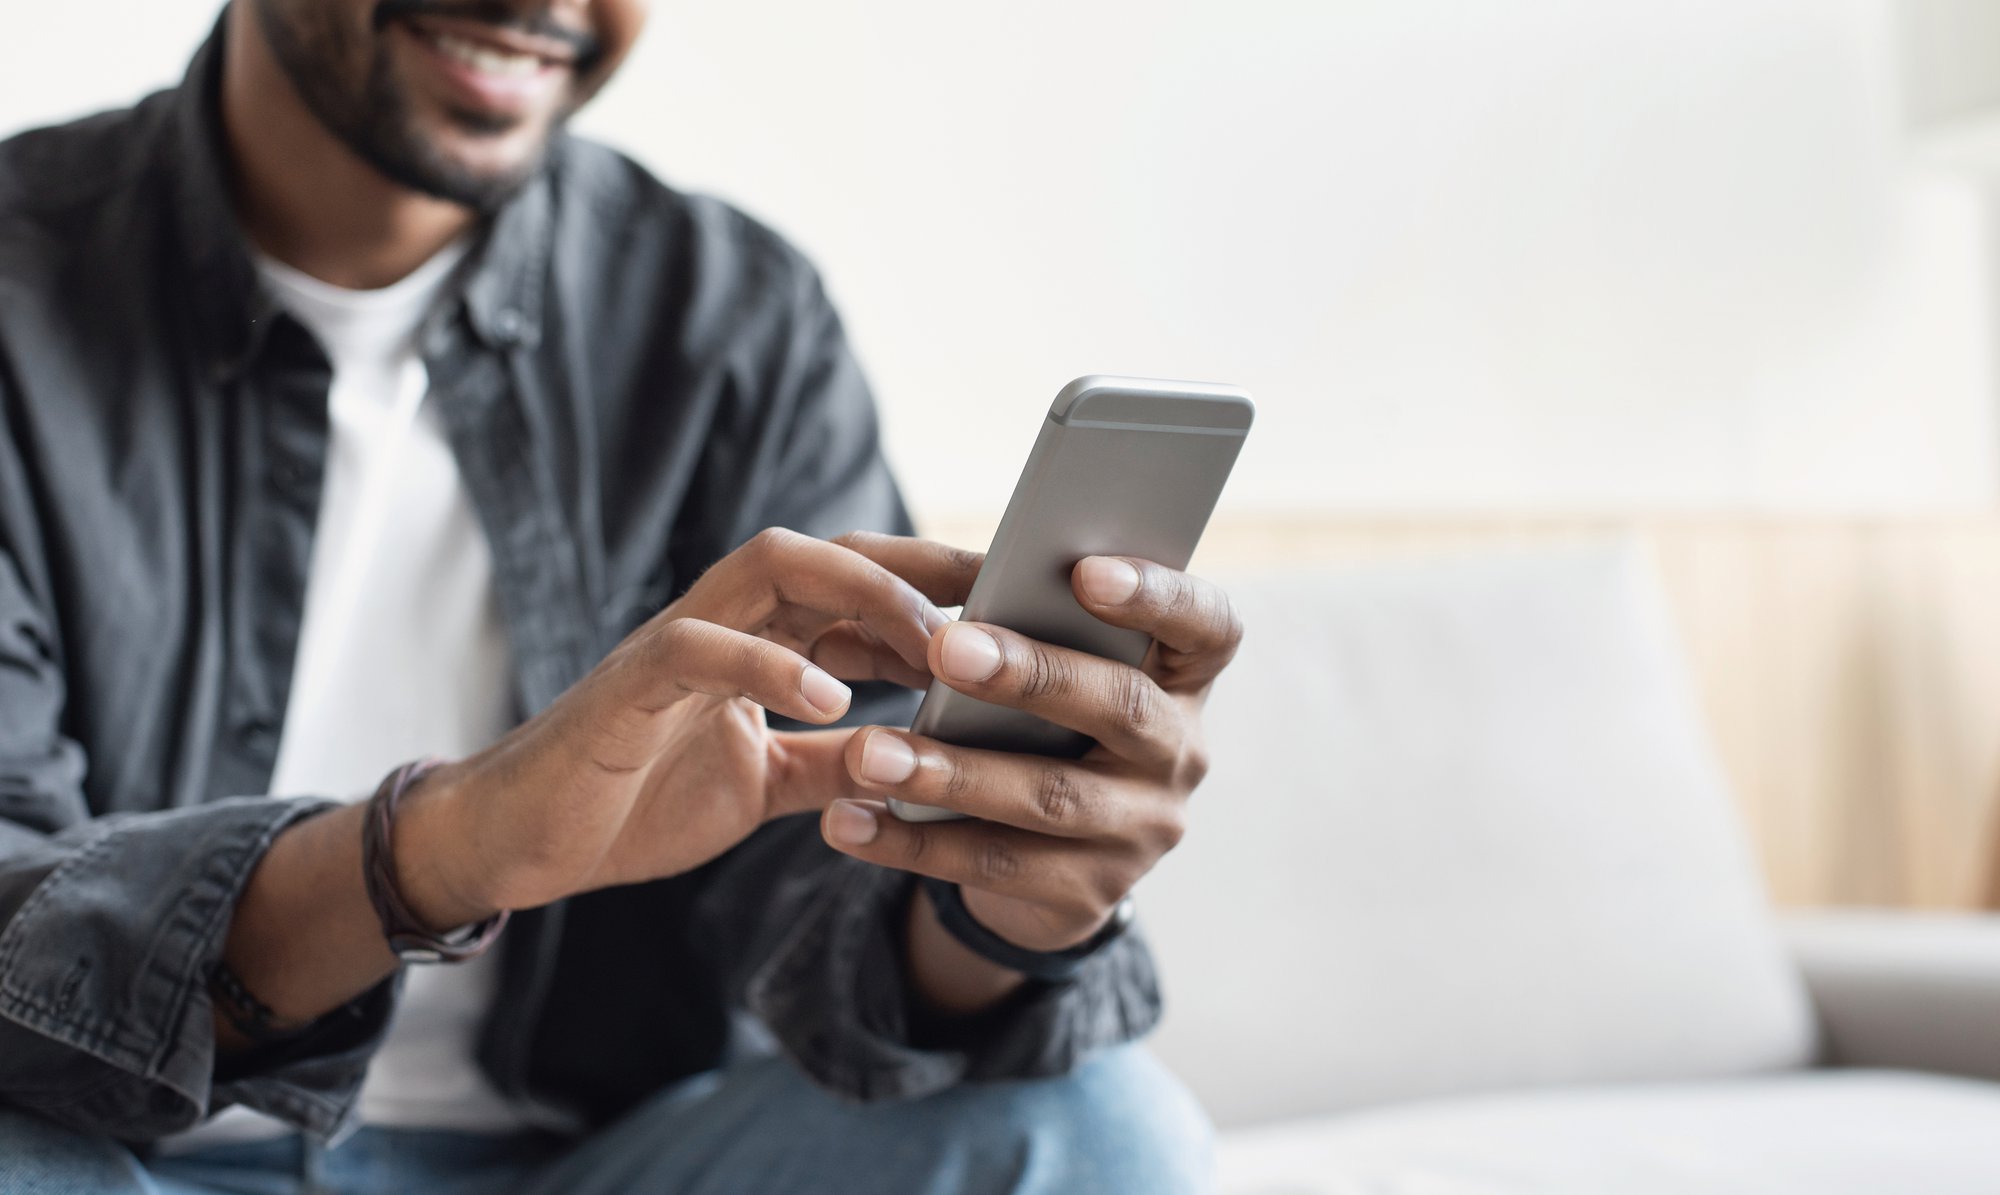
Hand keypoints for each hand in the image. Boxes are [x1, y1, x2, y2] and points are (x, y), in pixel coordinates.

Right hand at [405, 528, 967, 921]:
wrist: (519, 841)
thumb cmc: (635, 799)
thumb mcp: (766, 784)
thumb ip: (835, 760)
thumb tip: (922, 758)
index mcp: (756, 641)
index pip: (859, 588)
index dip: (939, 591)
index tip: (1018, 609)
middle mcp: (723, 624)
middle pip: (833, 554)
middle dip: (922, 566)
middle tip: (1004, 596)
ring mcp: (673, 645)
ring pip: (773, 569)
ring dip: (862, 595)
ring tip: (932, 642)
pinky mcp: (628, 687)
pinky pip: (700, 649)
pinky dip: (771, 666)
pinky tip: (834, 701)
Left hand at [820, 554, 1242, 952]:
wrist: (1053, 865)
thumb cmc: (1045, 726)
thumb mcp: (1056, 676)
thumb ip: (1023, 630)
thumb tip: (922, 596)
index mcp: (1183, 678)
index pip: (1208, 627)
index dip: (1157, 595)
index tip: (1085, 572)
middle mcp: (1180, 753)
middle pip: (1122, 707)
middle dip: (1033, 675)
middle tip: (946, 648)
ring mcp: (1141, 830)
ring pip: (1049, 796)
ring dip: (952, 773)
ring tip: (869, 753)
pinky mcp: (1087, 895)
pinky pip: (993, 866)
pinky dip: (912, 842)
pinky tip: (849, 821)